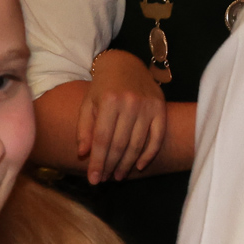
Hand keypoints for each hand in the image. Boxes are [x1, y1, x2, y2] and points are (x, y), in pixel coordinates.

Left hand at [75, 48, 165, 183]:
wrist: (125, 65)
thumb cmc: (102, 88)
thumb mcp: (87, 104)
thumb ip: (84, 128)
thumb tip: (83, 154)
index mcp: (109, 101)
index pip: (102, 139)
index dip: (97, 162)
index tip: (93, 179)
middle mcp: (130, 103)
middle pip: (119, 144)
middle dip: (111, 166)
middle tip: (105, 179)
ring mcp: (147, 106)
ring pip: (137, 144)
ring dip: (127, 164)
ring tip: (118, 176)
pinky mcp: (160, 109)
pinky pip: (157, 138)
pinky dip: (149, 155)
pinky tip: (139, 166)